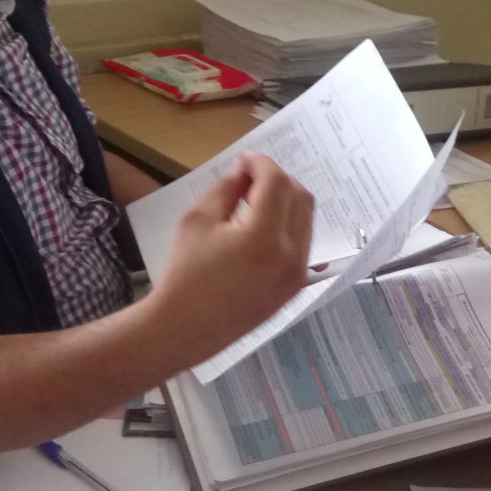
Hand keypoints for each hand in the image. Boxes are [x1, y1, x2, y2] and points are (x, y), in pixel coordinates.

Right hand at [150, 154, 312, 364]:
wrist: (185, 328)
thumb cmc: (185, 273)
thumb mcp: (198, 219)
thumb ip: (227, 188)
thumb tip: (246, 173)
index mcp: (264, 236)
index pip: (277, 182)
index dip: (261, 164)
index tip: (244, 162)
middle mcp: (291, 255)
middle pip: (300, 197)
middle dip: (277, 180)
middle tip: (249, 180)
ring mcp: (297, 274)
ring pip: (306, 220)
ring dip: (286, 202)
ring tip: (255, 203)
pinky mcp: (295, 287)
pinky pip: (303, 245)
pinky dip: (288, 227)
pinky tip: (262, 228)